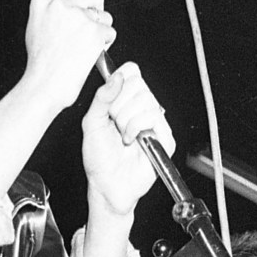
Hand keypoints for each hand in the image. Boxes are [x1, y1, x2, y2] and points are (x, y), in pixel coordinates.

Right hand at [21, 0, 115, 111]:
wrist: (45, 85)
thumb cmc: (41, 61)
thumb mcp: (36, 23)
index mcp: (43, 0)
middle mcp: (61, 5)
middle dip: (95, 11)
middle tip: (85, 29)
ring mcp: (79, 17)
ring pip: (104, 14)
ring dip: (100, 28)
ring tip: (84, 45)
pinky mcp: (94, 31)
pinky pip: (110, 31)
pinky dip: (105, 43)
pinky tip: (89, 53)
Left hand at [82, 64, 175, 216]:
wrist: (106, 184)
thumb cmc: (99, 158)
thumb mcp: (91, 122)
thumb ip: (102, 97)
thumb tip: (117, 77)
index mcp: (126, 100)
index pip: (131, 71)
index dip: (120, 82)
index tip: (109, 104)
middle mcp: (143, 108)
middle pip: (138, 83)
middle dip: (119, 106)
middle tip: (114, 125)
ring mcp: (155, 122)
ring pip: (145, 100)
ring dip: (126, 120)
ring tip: (122, 136)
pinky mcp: (165, 137)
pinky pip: (153, 116)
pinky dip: (136, 128)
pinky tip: (130, 141)